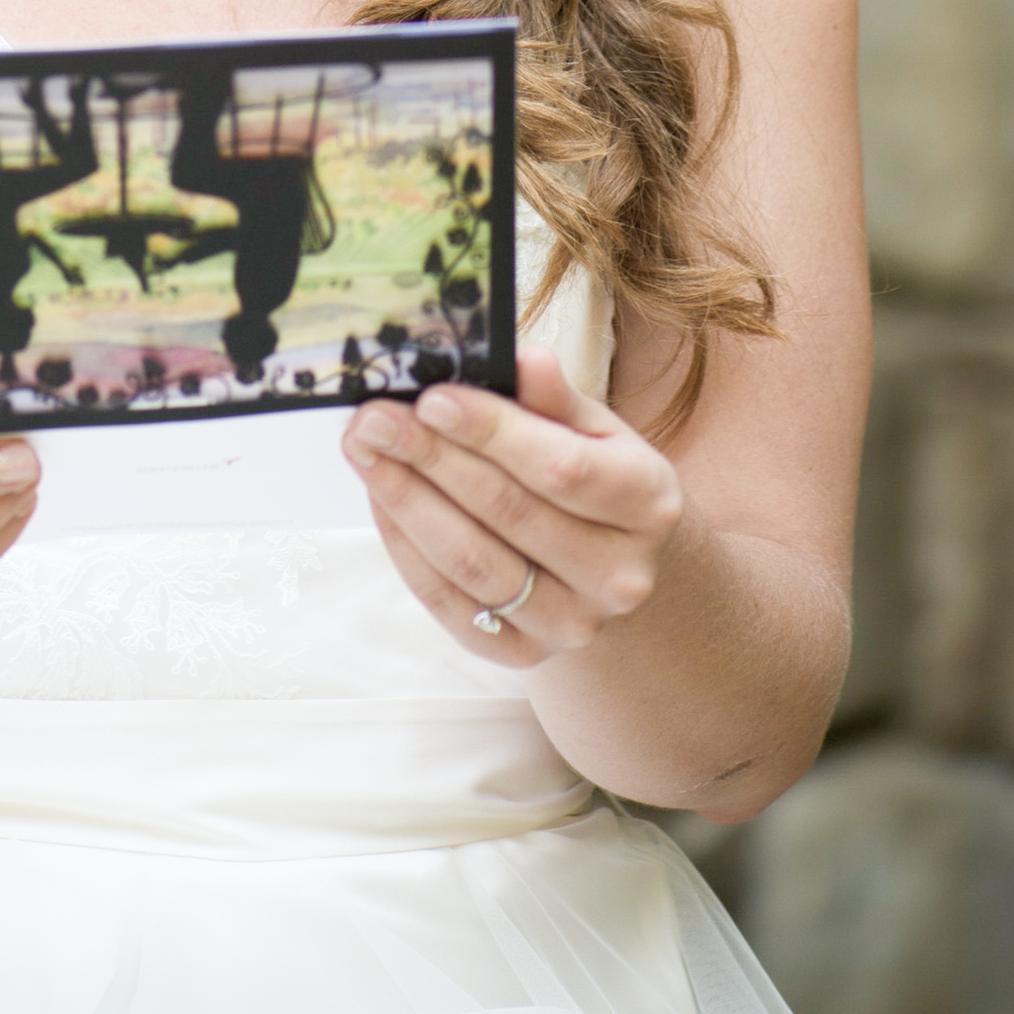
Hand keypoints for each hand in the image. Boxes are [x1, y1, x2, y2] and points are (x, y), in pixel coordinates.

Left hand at [341, 345, 684, 667]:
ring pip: (471, 562)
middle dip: (430, 459)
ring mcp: (572, 624)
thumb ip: (555, 397)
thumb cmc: (596, 476)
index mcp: (648, 504)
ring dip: (406, 501)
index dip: (490, 432)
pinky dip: (405, 547)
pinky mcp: (521, 653)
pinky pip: (448, 603)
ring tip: (365, 451)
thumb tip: (523, 360)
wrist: (615, 563)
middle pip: (508, 514)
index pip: (561, 468)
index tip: (431, 399)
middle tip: (375, 419)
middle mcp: (618, 576)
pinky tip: (381, 499)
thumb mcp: (593, 427)